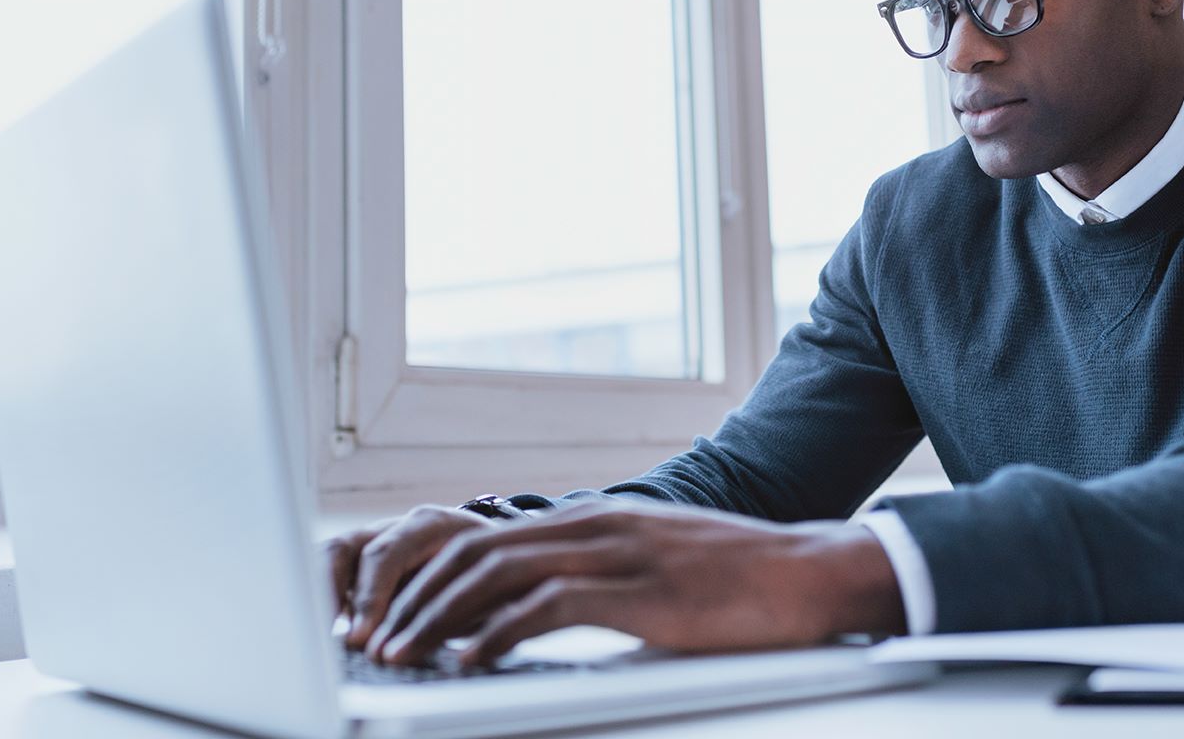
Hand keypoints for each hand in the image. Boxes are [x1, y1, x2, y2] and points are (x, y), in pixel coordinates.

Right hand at [324, 503, 494, 649]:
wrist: (498, 554)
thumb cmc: (496, 573)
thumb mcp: (493, 586)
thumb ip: (471, 610)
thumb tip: (455, 645)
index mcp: (432, 524)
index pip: (387, 553)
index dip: (370, 596)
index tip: (362, 637)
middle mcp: (397, 528)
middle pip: (347, 549)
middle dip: (334, 598)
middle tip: (338, 642)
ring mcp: (375, 541)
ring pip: (330, 558)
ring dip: (321, 598)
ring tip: (320, 639)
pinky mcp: (363, 564)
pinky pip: (329, 575)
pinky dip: (324, 602)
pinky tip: (328, 636)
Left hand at [364, 500, 906, 668]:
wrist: (807, 576)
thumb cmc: (738, 581)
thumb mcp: (656, 568)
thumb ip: (600, 579)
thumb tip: (540, 613)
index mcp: (595, 521)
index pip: (489, 540)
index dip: (431, 580)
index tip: (396, 618)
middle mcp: (595, 527)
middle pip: (477, 552)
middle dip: (415, 600)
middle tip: (376, 642)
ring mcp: (614, 555)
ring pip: (497, 575)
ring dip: (438, 619)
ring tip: (402, 655)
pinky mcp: (637, 592)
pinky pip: (546, 607)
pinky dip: (496, 635)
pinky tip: (470, 661)